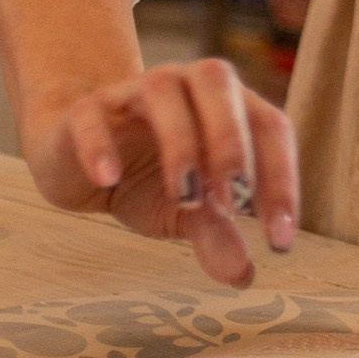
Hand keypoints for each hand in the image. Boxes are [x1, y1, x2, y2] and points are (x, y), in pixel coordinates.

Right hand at [21, 59, 298, 289]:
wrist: (77, 159)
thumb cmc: (147, 178)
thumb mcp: (186, 212)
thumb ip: (216, 232)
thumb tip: (243, 275)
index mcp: (226, 104)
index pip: (268, 125)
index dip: (281, 179)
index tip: (280, 240)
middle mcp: (186, 84)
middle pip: (217, 82)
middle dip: (232, 142)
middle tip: (236, 204)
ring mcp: (133, 91)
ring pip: (163, 90)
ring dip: (180, 143)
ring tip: (186, 198)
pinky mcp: (86, 110)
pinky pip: (93, 117)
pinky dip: (102, 146)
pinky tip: (110, 180)